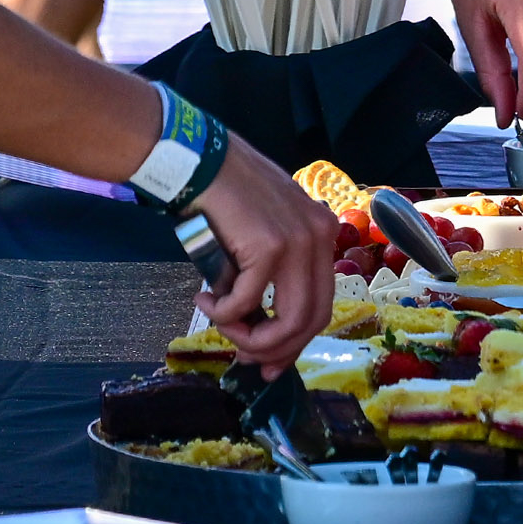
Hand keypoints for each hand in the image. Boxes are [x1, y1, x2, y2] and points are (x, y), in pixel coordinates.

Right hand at [185, 138, 338, 368]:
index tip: (269, 362)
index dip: (295, 341)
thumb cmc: (224, 196)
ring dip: (250, 336)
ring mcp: (298, 242)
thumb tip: (259, 326)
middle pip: (311, 320)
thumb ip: (272, 273)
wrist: (200, 160)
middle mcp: (319, 238)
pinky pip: (248, 302)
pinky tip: (204, 300)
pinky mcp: (269, 247)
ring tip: (221, 324)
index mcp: (322, 235)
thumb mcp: (263, 233)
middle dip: (276, 349)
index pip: (321, 305)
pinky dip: (223, 312)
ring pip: (289, 321)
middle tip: (246, 360)